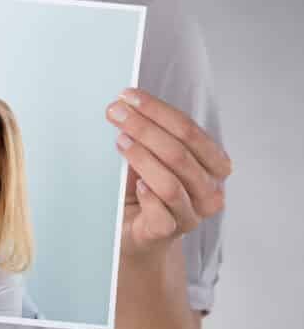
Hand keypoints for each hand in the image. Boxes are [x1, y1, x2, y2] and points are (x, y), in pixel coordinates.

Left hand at [106, 88, 231, 261]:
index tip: (127, 95)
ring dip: (142, 157)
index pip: (188, 130)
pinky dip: (149, 195)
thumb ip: (149, 136)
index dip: (157, 110)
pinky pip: (162, 213)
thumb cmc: (145, 190)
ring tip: (120, 141)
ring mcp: (192, 214)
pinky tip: (137, 185)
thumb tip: (123, 105)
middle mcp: (209, 190)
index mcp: (213, 165)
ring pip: (171, 182)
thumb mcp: (151, 158)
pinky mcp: (168, 232)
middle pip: (179, 152)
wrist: (136, 233)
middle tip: (115, 112)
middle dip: (143, 127)